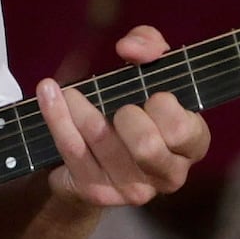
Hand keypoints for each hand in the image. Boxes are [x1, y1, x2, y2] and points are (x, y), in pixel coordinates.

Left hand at [41, 25, 210, 208]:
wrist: (95, 156)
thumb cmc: (134, 106)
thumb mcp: (149, 71)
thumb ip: (151, 46)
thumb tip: (131, 48)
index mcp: (192, 146)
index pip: (183, 130)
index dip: (164, 108)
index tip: (151, 94)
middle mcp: (168, 174)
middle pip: (146, 145)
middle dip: (125, 115)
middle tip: (116, 105)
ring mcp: (132, 189)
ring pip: (102, 142)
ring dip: (80, 109)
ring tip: (69, 92)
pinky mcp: (96, 192)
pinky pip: (71, 149)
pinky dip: (56, 116)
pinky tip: (48, 93)